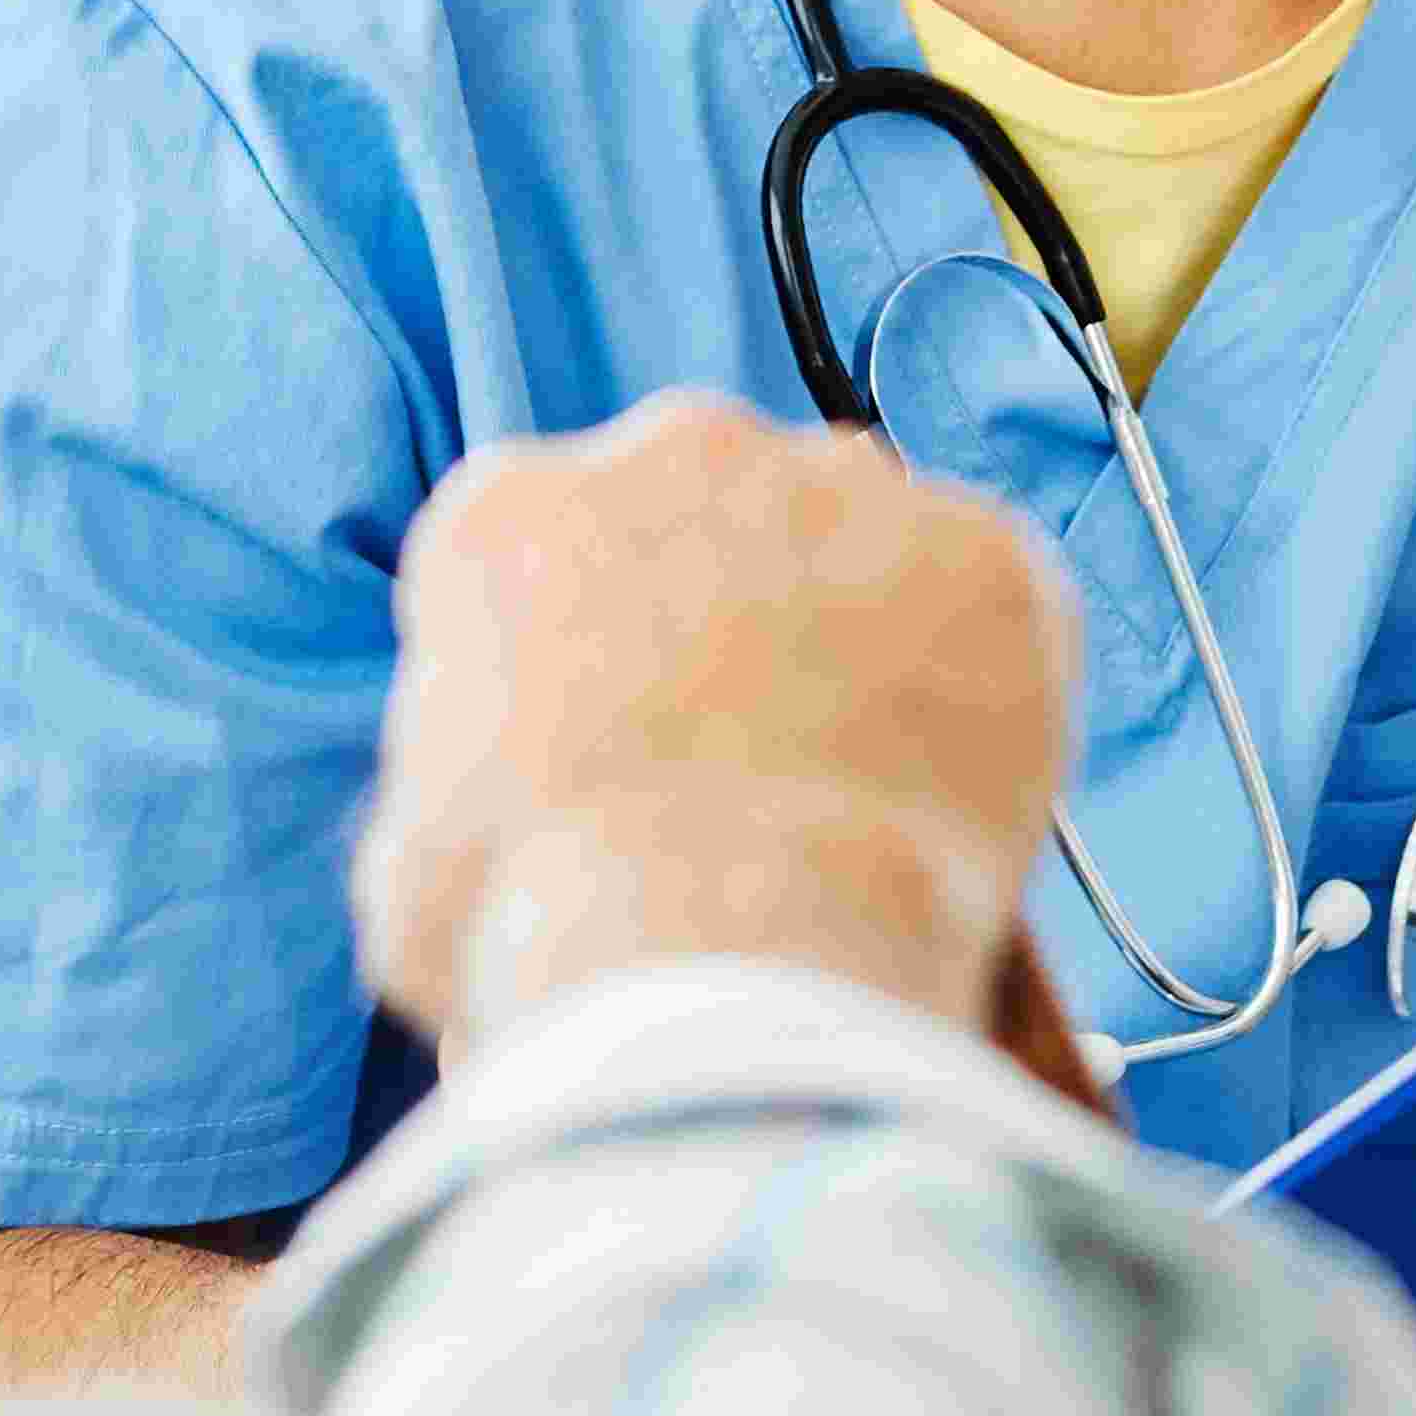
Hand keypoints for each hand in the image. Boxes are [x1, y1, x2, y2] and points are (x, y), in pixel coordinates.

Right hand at [351, 394, 1078, 1053]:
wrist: (726, 964)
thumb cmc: (550, 937)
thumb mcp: (419, 864)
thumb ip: (462, 791)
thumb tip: (498, 831)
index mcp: (510, 511)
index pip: (555, 546)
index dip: (598, 649)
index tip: (630, 733)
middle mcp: (673, 450)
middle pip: (714, 511)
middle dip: (734, 609)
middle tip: (755, 748)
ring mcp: (841, 488)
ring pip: (862, 537)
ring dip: (866, 628)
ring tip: (863, 778)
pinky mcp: (983, 549)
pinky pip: (996, 596)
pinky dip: (991, 676)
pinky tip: (951, 780)